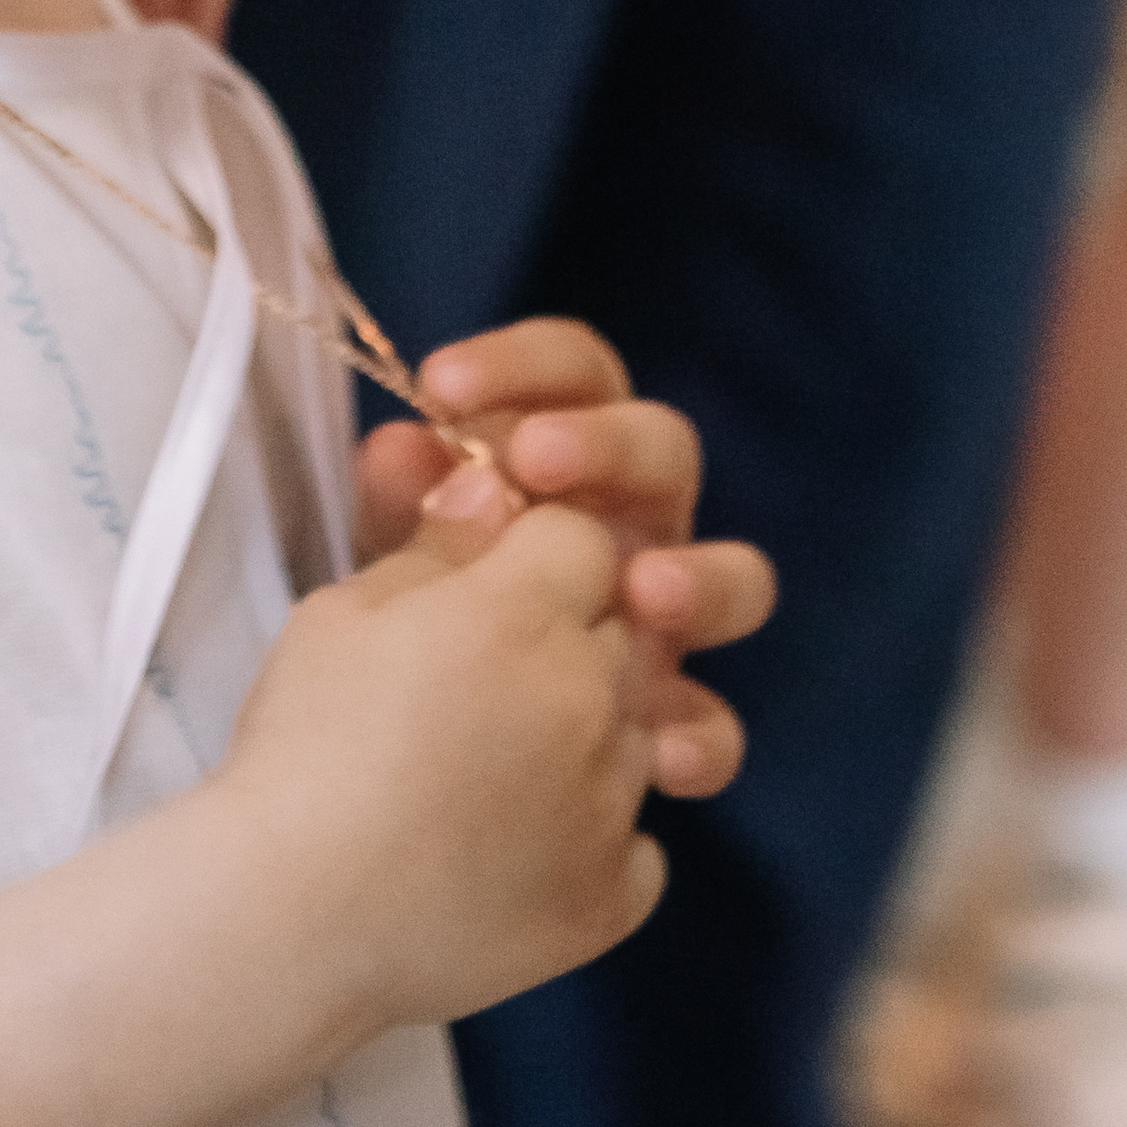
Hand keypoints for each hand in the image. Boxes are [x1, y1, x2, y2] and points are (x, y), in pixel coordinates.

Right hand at [220, 481, 663, 1029]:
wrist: (290, 915)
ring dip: (588, 733)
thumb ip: (436, 548)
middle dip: (568, 635)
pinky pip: (638, 846)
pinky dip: (593, 838)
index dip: (535, 551)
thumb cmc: (301, 744)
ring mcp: (612, 806)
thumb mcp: (344, 613)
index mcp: (525, 614)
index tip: (484, 583)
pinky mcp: (611, 900)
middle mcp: (592, 701)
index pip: (582, 536)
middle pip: (620, 628)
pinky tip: (519, 845)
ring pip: (638, 732)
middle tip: (480, 677)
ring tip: (490, 767)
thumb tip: (491, 489)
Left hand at [355, 319, 775, 801]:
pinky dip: (699, 740)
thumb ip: (399, 501)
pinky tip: (661, 757)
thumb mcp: (392, 550)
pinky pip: (712, 728)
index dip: (518, 365)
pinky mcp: (671, 726)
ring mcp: (665, 625)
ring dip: (699, 579)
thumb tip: (400, 446)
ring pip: (734, 579)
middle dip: (607, 445)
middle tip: (535, 459)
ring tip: (648, 592)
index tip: (440, 384)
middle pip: (665, 450)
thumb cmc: (410, 613)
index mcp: (570, 454)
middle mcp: (634, 524)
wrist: (400, 760)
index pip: (574, 374)